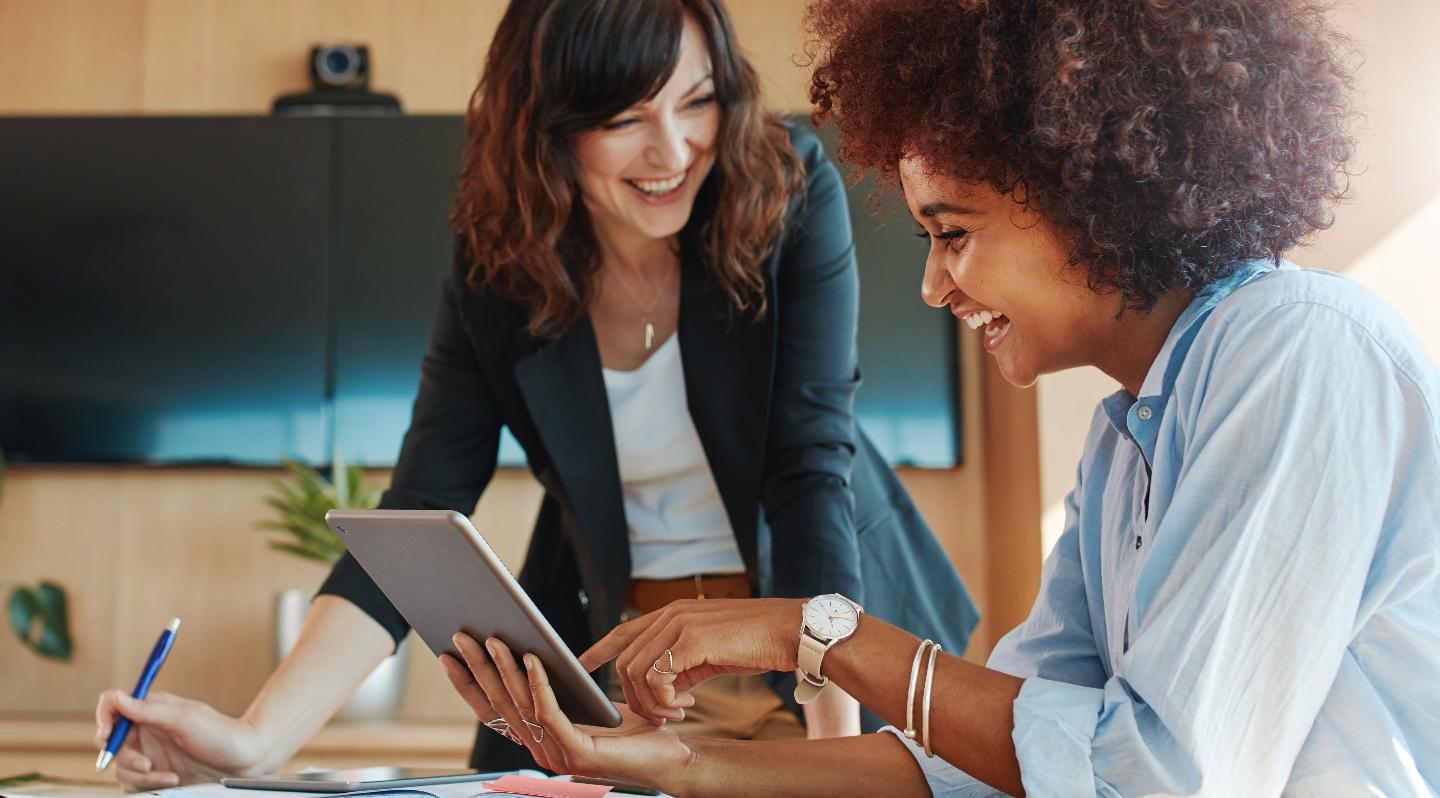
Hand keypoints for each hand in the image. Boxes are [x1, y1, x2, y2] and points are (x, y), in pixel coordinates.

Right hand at [94, 690, 265, 791]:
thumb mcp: (184, 719)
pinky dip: (148, 785)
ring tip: (169, 776)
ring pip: (121, 768)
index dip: (104, 718)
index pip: (112, 706)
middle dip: (123, 756)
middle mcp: (146, 730)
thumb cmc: (220, 734)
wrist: (243, 761)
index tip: (107, 734)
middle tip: (146, 764)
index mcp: (150, 709)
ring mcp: (149, 753)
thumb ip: (148, 710)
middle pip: (110, 742)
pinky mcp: (154, 775)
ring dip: (140, 776)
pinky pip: (134, 785)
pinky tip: (173, 781)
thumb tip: (116, 697)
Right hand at [441, 634, 692, 787]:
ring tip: (493, 639)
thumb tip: (527, 650)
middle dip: (477, 668)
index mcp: (538, 739)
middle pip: (499, 704)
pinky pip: (550, 712)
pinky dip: (538, 683)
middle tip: (461, 636)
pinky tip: (533, 658)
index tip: (448, 655)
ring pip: (521, 706)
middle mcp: (540, 750)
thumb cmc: (632, 727)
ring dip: (503, 669)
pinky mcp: (577, 753)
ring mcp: (556, 755)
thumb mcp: (585, 701)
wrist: (670, 755)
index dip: (468, 684)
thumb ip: (556, 687)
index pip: (492, 710)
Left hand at [578, 598, 803, 724]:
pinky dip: (664, 700)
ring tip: (678, 712)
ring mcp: (680, 624)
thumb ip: (683, 662)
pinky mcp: (691, 640)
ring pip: (636, 672)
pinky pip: (657, 678)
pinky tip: (687, 705)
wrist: (791, 631)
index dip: (600, 648)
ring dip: (652, 703)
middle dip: (636, 697)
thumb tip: (666, 687)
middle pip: (626, 661)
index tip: (582, 664)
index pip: (624, 630)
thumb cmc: (756, 642)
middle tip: (665, 714)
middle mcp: (671, 614)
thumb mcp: (711, 651)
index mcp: (674, 613)